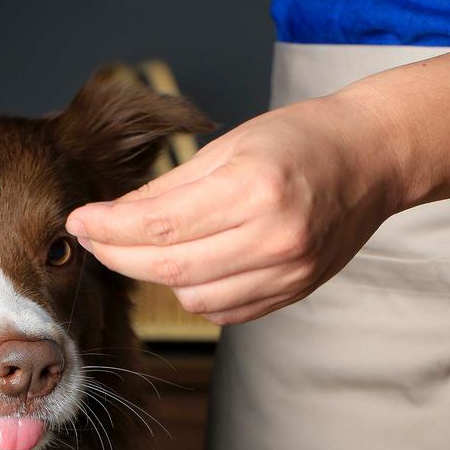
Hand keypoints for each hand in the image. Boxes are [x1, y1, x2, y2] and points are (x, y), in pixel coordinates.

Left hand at [65, 93, 405, 324]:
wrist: (374, 158)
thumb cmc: (301, 138)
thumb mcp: (231, 146)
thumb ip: (170, 187)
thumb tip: (111, 217)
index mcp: (254, 187)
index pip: (158, 224)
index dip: (106, 229)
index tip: (76, 222)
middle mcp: (274, 235)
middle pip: (169, 267)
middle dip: (118, 256)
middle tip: (92, 240)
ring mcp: (289, 270)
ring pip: (193, 296)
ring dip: (159, 276)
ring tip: (148, 247)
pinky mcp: (296, 290)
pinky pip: (226, 310)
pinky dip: (198, 292)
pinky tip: (191, 265)